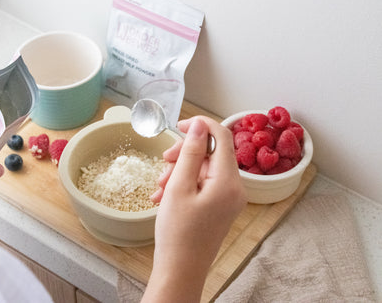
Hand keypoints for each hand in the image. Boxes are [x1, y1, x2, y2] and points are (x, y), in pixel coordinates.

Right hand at [142, 117, 246, 302]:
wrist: (180, 270)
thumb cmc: (178, 233)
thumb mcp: (179, 186)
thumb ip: (191, 153)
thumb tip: (199, 126)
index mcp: (229, 182)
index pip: (222, 137)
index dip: (201, 126)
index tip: (179, 126)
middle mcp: (235, 189)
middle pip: (211, 154)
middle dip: (185, 153)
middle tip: (163, 162)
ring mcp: (228, 199)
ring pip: (204, 169)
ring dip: (180, 171)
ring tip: (159, 186)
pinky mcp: (220, 207)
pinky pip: (203, 185)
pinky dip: (183, 184)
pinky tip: (163, 195)